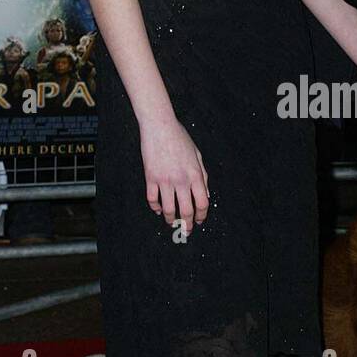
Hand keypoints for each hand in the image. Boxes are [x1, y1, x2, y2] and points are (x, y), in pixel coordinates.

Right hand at [140, 114, 209, 228]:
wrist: (160, 126)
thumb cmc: (179, 138)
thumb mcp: (197, 155)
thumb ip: (203, 175)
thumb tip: (206, 194)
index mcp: (195, 174)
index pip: (202, 202)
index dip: (202, 215)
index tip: (199, 220)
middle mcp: (182, 180)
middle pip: (186, 210)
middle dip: (187, 224)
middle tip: (186, 230)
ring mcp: (165, 180)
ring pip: (168, 209)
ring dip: (170, 219)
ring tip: (171, 222)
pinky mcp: (151, 177)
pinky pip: (152, 199)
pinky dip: (155, 207)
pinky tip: (157, 209)